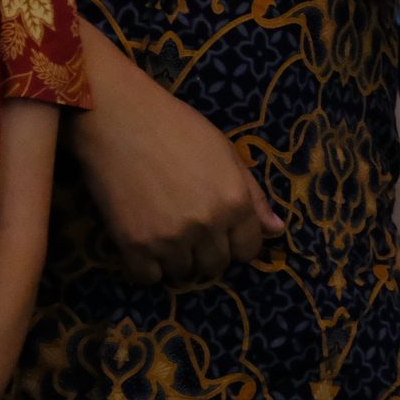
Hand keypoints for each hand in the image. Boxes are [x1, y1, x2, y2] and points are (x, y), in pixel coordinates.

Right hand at [69, 65, 281, 284]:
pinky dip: (147, 268)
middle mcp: (208, 225)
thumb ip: (254, 196)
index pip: (248, 250)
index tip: (222, 234)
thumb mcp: (227, 154)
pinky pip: (147, 278)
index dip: (237, 244)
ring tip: (167, 233)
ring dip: (177, 261)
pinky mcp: (134, 246)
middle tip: (191, 231)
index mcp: (235, 201)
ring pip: (183, 275)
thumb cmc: (178, 129)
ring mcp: (170, 239)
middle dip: (208, 254)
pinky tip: (145, 243)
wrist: (122, 120)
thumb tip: (277, 231)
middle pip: (216, 266)